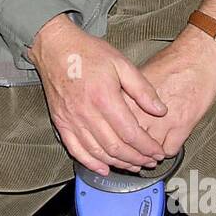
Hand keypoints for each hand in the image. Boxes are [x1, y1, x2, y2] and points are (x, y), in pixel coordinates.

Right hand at [27, 14, 168, 175]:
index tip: (157, 152)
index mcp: (104, 98)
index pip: (130, 133)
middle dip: (136, 159)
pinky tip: (103, 168)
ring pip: (97, 153)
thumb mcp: (121, 63)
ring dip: (118, 164)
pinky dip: (90, 163)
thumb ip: (142, 89)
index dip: (147, 147)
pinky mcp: (60, 122)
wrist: (55, 47)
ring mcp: (71, 120)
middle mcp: (86, 113)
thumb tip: (161, 110)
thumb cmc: (87, 52)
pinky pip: (75, 150)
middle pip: (115, 147)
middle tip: (150, 162)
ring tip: (133, 166)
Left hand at [122, 30, 215, 156]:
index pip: (113, 126)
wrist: (197, 56)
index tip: (114, 143)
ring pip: (148, 150)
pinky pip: (169, 150)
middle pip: (129, 141)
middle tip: (130, 157)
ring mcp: (163, 120)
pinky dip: (166, 152)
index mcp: (129, 98)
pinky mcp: (182, 125)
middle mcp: (143, 111)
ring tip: (147, 156)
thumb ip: (126, 95)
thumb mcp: (138, 75)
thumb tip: (115, 106)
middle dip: (128, 152)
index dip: (112, 138)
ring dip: (147, 156)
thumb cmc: (170, 62)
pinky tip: (164, 147)